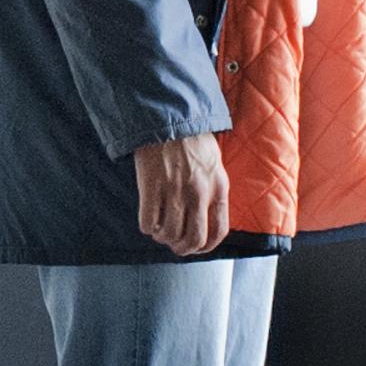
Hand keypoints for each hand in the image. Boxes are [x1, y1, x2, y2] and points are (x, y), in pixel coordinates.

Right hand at [132, 131, 228, 256]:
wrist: (169, 117)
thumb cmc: (192, 140)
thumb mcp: (215, 166)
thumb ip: (214, 191)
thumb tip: (207, 218)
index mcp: (218, 188)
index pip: (218, 231)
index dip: (205, 247)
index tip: (196, 248)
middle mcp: (199, 193)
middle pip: (194, 238)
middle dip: (182, 248)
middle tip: (173, 244)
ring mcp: (175, 190)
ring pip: (170, 233)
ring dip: (163, 238)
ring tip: (159, 231)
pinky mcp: (152, 185)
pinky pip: (148, 220)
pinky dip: (147, 227)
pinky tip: (147, 221)